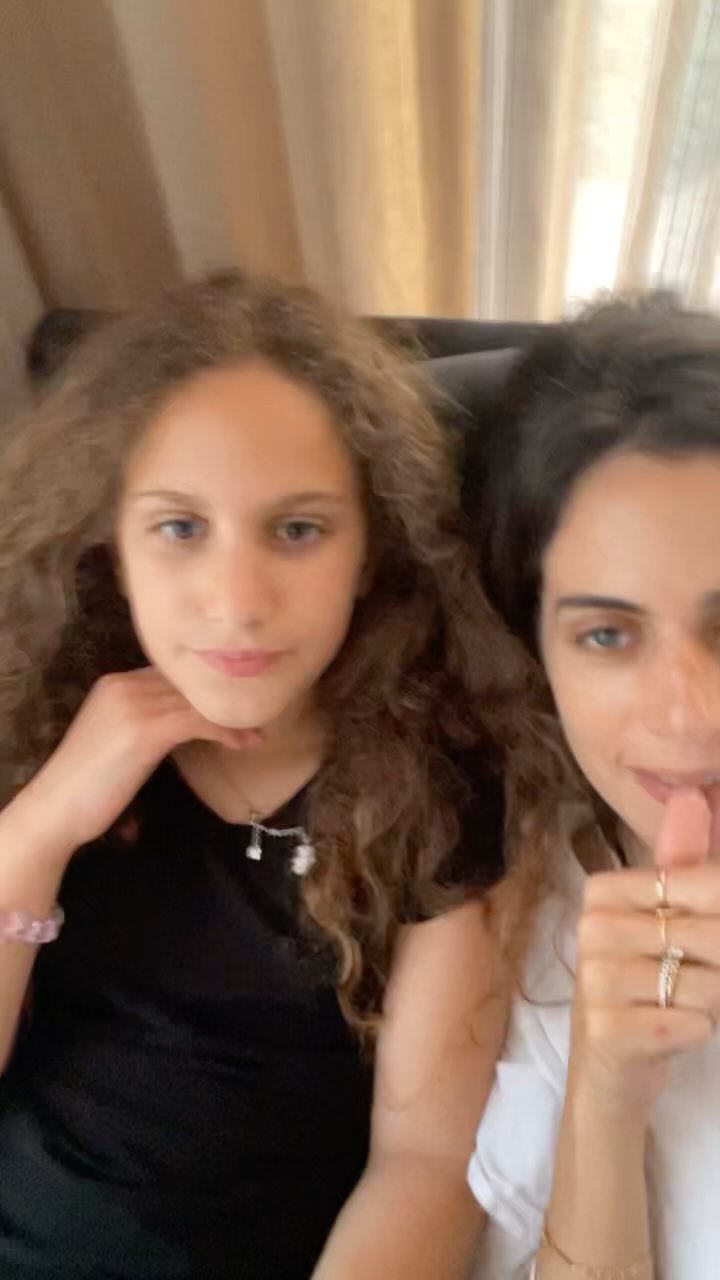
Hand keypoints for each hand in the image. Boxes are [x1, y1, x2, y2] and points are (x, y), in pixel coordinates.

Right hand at [11, 667, 251, 860]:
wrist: (55, 810)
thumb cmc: (87, 786)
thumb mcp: (117, 741)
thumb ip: (145, 722)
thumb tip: (186, 724)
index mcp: (115, 683)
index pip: (172, 675)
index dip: (205, 688)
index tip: (235, 701)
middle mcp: (123, 685)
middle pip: (188, 683)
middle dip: (224, 697)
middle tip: (258, 711)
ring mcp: (133, 705)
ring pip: (197, 700)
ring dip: (232, 715)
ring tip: (257, 728)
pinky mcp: (144, 731)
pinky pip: (197, 721)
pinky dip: (225, 731)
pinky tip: (243, 742)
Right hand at [568, 788, 719, 1119]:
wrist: (608, 1075)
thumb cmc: (644, 990)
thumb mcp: (663, 924)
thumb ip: (682, 862)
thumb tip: (692, 795)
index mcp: (604, 892)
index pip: (704, 886)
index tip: (705, 946)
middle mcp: (592, 928)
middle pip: (710, 936)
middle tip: (699, 979)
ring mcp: (595, 979)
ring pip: (707, 984)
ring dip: (713, 1003)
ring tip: (683, 1007)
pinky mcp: (608, 1029)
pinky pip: (693, 1021)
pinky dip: (700, 1032)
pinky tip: (672, 1033)